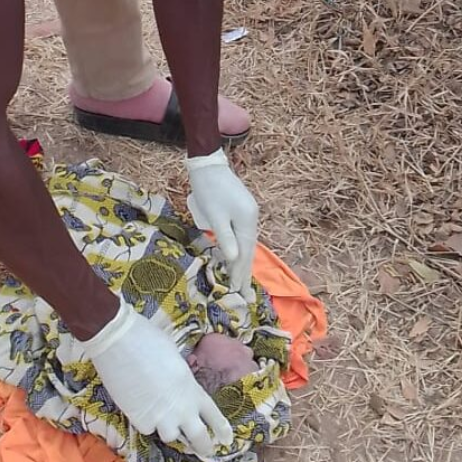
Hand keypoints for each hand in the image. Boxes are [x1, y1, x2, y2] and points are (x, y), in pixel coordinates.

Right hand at [80, 298, 233, 457]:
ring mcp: (161, 418)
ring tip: (161, 415)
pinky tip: (139, 405)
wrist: (121, 342)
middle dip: (204, 446)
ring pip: (170, 436)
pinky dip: (145, 420)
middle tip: (204, 449)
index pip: (214, 416)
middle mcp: (182, 408)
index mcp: (193, 389)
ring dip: (168, 428)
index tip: (226, 439)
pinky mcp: (140, 421)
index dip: (222, 429)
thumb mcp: (175, 360)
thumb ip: (181, 380)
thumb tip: (177, 388)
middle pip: (199, 438)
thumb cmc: (150, 340)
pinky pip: (147, 428)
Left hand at [187, 148, 258, 299]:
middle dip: (245, 273)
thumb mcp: (215, 216)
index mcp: (247, 220)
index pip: (244, 253)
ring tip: (241, 283)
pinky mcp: (241, 210)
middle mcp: (252, 218)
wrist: (208, 165)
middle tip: (246, 296)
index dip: (240, 273)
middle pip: (249, 250)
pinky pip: (242, 235)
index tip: (238, 293)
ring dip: (243, 263)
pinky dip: (240, 249)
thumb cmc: (209, 190)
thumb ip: (225, 238)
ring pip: (246, 243)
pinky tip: (237, 258)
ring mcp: (248, 213)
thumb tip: (235, 260)